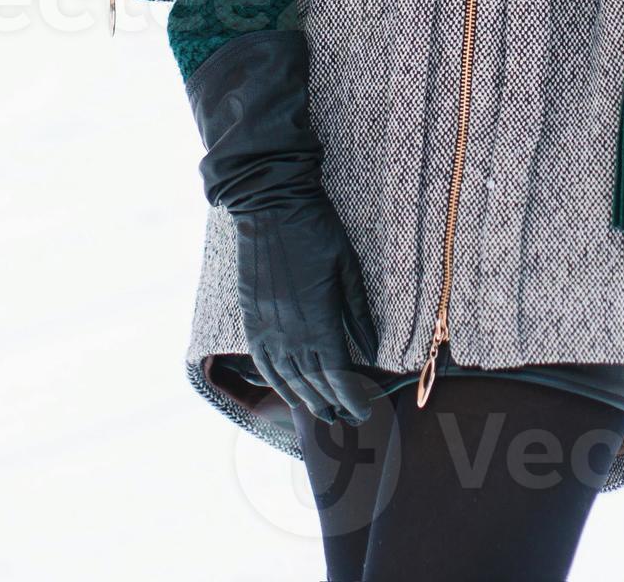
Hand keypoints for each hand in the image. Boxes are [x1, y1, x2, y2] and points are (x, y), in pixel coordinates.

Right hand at [234, 193, 380, 427]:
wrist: (271, 204)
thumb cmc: (316, 229)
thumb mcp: (347, 266)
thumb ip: (358, 311)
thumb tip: (372, 349)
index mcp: (318, 319)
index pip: (336, 373)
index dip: (350, 396)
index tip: (364, 411)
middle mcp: (289, 331)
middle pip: (312, 381)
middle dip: (331, 403)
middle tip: (346, 419)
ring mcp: (266, 326)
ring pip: (286, 377)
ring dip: (304, 398)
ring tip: (320, 413)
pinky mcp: (250, 318)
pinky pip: (262, 361)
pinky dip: (275, 381)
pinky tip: (286, 391)